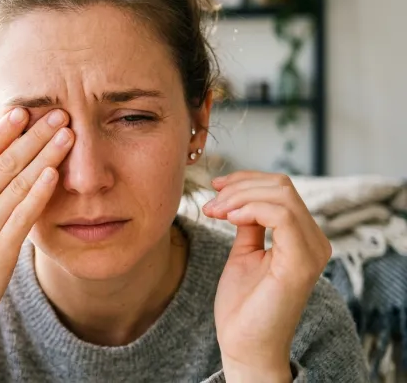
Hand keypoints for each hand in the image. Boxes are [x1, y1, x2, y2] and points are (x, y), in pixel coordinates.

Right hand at [0, 108, 73, 358]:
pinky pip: (22, 216)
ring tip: (65, 135)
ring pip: (16, 185)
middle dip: (32, 136)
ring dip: (44, 156)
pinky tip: (54, 173)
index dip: (2, 132)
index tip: (23, 111)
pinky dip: (39, 193)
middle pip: (2, 164)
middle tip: (57, 114)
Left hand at [202, 171, 330, 381]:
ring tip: (214, 212)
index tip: (214, 190)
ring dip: (239, 197)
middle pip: (281, 186)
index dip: (245, 181)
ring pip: (281, 195)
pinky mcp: (302, 263)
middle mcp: (314, 241)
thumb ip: (250, 223)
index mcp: (302, 237)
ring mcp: (311, 251)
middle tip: (211, 203)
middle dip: (239, 186)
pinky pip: (282, 215)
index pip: (281, 188)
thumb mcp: (245, 251)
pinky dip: (250, 208)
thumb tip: (242, 195)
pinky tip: (229, 218)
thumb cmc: (244, 304)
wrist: (244, 344)